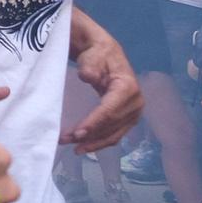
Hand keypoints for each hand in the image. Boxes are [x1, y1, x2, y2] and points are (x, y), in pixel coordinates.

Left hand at [63, 32, 142, 151]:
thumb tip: (88, 78)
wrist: (106, 54)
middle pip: (111, 125)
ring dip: (94, 143)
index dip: (94, 123)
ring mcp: (133, 113)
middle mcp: (135, 103)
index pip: (110, 110)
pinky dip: (101, 142)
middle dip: (89, 135)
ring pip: (114, 134)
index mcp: (128, 88)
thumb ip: (90, 67)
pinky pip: (115, 134)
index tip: (77, 133)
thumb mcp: (93, 57)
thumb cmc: (97, 55)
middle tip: (66, 140)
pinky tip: (86, 147)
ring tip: (73, 148)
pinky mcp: (128, 119)